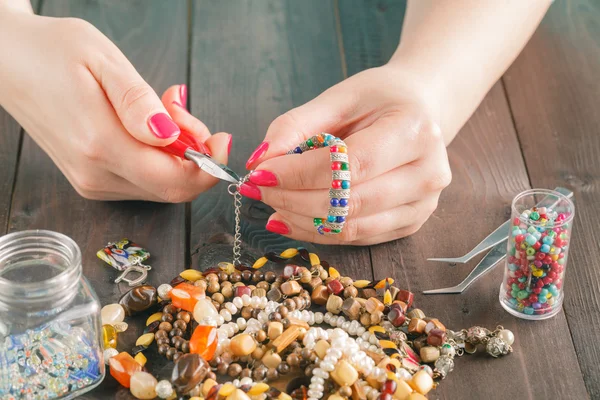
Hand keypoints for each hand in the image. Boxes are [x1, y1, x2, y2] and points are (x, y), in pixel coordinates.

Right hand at [0, 10, 229, 201]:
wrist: (7, 62)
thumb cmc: (53, 52)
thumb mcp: (102, 61)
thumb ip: (138, 103)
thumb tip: (170, 138)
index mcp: (101, 145)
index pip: (174, 181)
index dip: (209, 166)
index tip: (221, 137)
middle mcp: (95, 175)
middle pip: (173, 188)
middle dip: (195, 155)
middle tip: (181, 110)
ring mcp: (91, 182)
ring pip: (159, 185)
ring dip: (176, 153)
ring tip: (162, 108)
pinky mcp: (90, 180)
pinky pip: (142, 180)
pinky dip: (158, 157)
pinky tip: (147, 125)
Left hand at [243, 65, 450, 244]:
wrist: (422, 111)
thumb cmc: (379, 100)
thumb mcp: (337, 98)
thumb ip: (295, 126)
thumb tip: (259, 162)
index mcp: (414, 130)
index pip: (348, 165)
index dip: (298, 174)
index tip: (260, 173)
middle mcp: (427, 172)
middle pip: (348, 202)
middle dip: (293, 198)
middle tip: (258, 188)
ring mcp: (423, 204)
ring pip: (350, 227)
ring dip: (301, 219)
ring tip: (272, 202)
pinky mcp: (411, 223)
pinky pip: (357, 237)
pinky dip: (318, 230)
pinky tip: (292, 217)